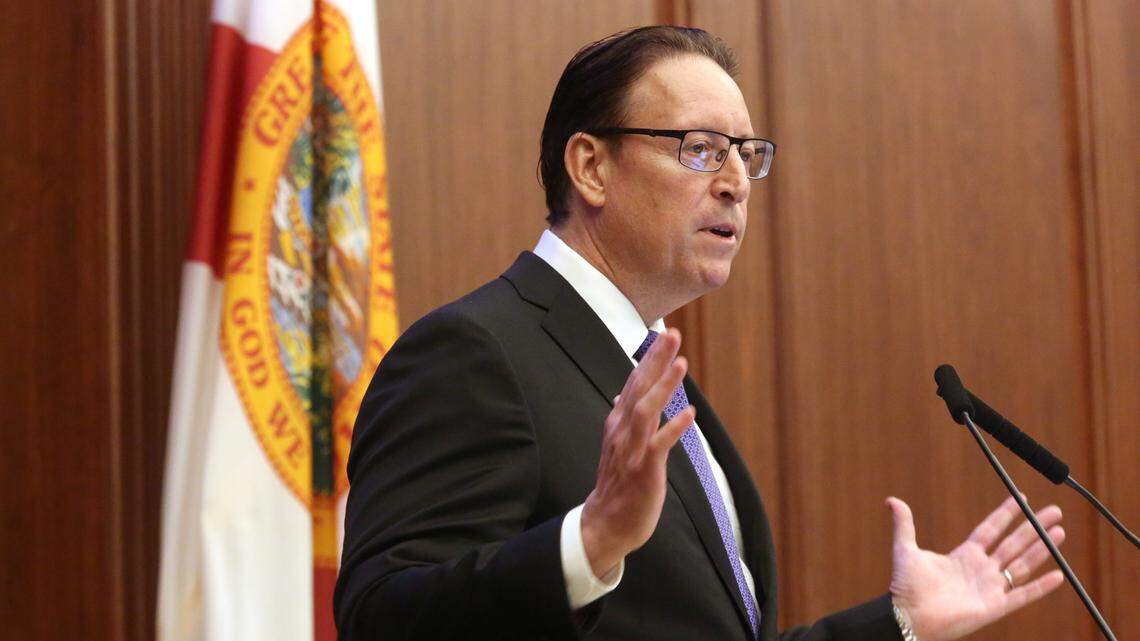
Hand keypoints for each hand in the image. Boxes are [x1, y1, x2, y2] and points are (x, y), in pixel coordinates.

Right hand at [580, 328, 693, 576]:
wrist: (606, 523)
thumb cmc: (618, 483)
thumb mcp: (618, 444)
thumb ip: (624, 419)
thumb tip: (622, 396)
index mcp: (618, 423)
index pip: (634, 382)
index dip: (650, 358)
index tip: (665, 334)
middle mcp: (622, 431)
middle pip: (638, 388)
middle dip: (655, 360)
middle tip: (672, 333)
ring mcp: (632, 451)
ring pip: (645, 411)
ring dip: (663, 386)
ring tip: (681, 363)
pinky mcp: (644, 471)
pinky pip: (658, 446)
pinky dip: (673, 428)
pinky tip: (689, 413)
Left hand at [886, 495, 1065, 640]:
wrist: (909, 616)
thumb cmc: (906, 587)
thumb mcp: (905, 549)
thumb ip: (904, 524)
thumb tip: (891, 500)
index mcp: (964, 555)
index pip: (991, 529)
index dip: (1007, 514)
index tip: (1022, 498)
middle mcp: (981, 569)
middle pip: (1014, 543)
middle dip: (1034, 527)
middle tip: (1055, 511)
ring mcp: (990, 587)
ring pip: (1022, 564)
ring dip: (1042, 549)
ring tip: (1059, 532)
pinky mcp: (994, 606)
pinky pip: (1023, 595)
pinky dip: (1041, 587)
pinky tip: (1058, 575)